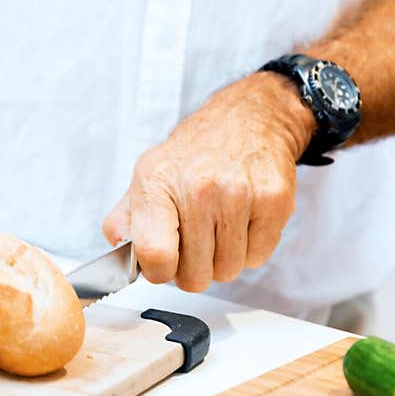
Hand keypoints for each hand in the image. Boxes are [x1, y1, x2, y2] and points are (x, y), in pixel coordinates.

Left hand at [102, 72, 315, 291]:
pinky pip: (257, 258)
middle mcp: (198, 188)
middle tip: (194, 245)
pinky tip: (241, 222)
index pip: (155, 254)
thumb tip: (120, 252)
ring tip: (218, 228)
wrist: (247, 120)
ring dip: (222, 260)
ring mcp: (239, 194)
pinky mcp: (274, 201)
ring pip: (228, 271)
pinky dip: (249, 249)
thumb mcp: (146, 177)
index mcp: (157, 183)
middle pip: (195, 275)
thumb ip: (123, 220)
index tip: (163, 264)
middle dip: (192, 269)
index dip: (158, 272)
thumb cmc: (193, 157)